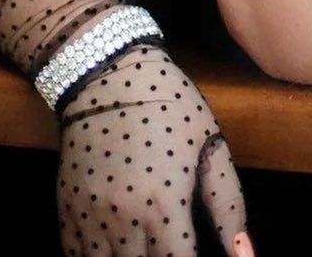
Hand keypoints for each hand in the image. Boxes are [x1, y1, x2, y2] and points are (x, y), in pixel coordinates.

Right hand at [56, 40, 248, 256]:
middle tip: (170, 242)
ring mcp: (91, 218)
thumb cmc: (170, 105)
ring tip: (145, 245)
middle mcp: (124, 221)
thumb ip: (229, 206)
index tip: (193, 251)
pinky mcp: (67, 211)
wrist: (109, 73)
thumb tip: (244, 256)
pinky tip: (116, 245)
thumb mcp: (211, 145)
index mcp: (165, 206)